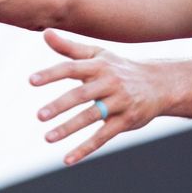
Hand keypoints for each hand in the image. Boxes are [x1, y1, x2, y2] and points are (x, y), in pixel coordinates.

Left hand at [30, 29, 165, 164]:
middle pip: (82, 94)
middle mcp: (110, 83)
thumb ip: (69, 48)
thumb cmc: (120, 68)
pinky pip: (103, 136)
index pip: (72, 68)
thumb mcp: (98, 56)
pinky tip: (67, 159)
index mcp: (100, 66)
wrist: (159, 84)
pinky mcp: (126, 121)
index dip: (52, 74)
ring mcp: (120, 103)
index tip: (31, 81)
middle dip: (60, 105)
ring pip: (92, 116)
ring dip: (69, 128)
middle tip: (39, 115)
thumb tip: (44, 33)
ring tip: (48, 137)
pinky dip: (85, 148)